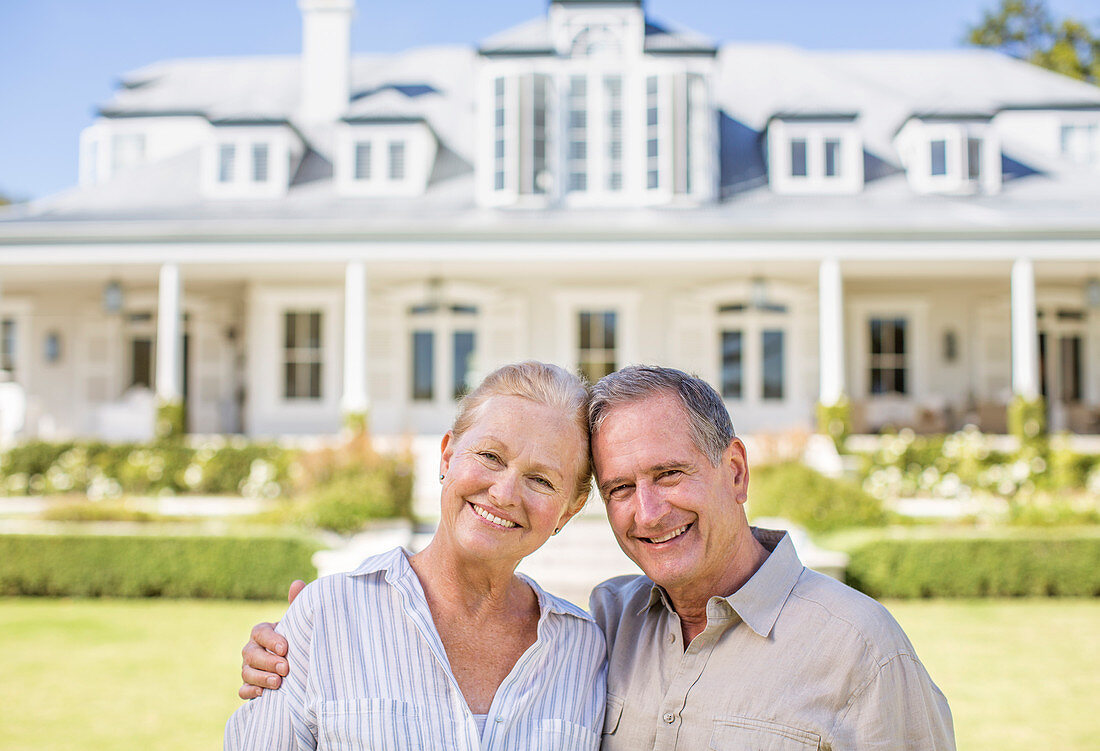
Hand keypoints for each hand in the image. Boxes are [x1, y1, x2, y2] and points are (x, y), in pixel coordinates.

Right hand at [238, 579, 305, 699]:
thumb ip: (296, 604)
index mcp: (262, 632)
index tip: (285, 648)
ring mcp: (248, 668)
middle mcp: (251, 649)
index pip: (260, 633)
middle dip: (268, 662)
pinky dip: (250, 692)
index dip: (271, 640)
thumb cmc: (295, 639)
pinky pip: (243, 690)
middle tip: (285, 668)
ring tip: (278, 683)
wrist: (295, 664)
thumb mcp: (296, 624)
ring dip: (261, 678)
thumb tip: (297, 583)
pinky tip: (262, 695)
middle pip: (251, 654)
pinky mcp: (249, 686)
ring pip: (247, 673)